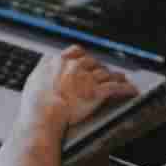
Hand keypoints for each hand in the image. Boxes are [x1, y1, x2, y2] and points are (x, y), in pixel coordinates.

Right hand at [22, 45, 138, 128]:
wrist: (43, 113)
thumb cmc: (35, 102)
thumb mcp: (34, 78)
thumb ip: (42, 67)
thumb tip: (44, 60)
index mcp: (59, 62)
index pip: (76, 52)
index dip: (82, 56)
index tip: (85, 59)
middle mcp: (75, 67)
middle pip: (92, 62)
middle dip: (99, 67)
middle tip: (104, 73)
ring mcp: (87, 79)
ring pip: (106, 73)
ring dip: (115, 76)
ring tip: (122, 78)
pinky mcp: (97, 92)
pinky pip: (115, 88)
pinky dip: (126, 89)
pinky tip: (131, 90)